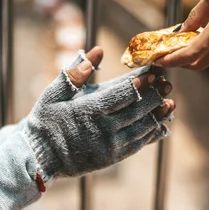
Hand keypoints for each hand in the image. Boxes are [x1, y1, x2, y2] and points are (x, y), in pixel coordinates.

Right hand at [23, 47, 173, 180]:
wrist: (39, 158)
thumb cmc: (45, 122)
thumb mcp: (52, 94)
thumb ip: (74, 73)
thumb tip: (97, 51)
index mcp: (89, 111)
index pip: (123, 94)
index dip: (141, 82)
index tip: (153, 72)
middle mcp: (103, 130)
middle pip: (138, 109)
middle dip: (154, 95)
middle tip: (166, 83)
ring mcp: (110, 146)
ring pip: (142, 128)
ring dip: (158, 114)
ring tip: (169, 101)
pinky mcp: (113, 158)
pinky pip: (138, 144)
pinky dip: (152, 133)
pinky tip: (161, 123)